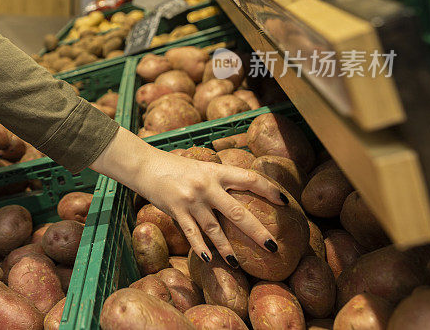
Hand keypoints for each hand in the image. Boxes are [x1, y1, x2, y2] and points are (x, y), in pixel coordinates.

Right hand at [90, 128, 286, 264]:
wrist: (144, 165)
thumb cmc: (174, 166)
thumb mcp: (201, 167)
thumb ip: (219, 179)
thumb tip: (241, 193)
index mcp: (216, 171)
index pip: (249, 179)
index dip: (269, 190)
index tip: (285, 202)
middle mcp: (206, 185)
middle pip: (238, 212)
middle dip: (258, 231)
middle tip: (273, 246)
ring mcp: (191, 200)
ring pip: (215, 229)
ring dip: (227, 249)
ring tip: (238, 263)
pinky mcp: (176, 210)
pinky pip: (192, 234)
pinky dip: (201, 248)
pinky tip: (210, 260)